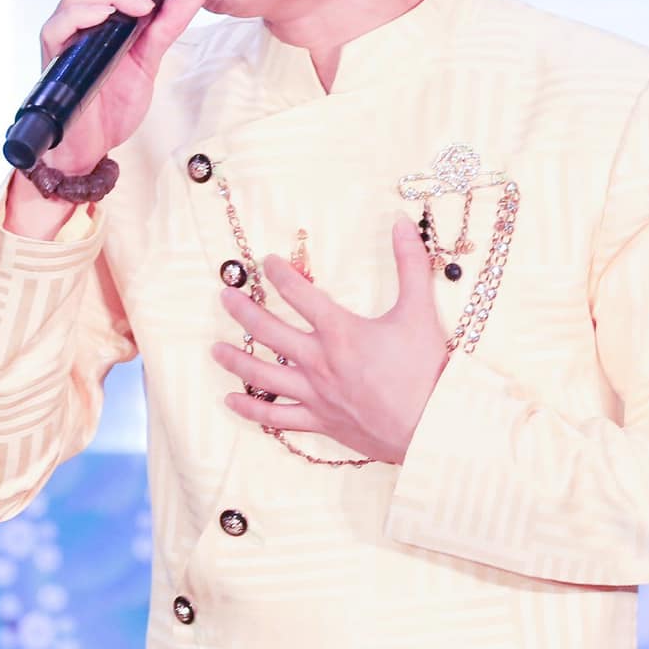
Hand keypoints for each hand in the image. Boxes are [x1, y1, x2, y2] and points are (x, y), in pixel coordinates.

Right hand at [33, 0, 206, 173]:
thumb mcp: (150, 59)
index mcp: (99, 11)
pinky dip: (85, 11)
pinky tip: (109, 14)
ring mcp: (64, 33)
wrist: (94, 144)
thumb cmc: (113, 102)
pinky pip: (60, 22)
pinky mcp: (54, 54)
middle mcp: (77, 16)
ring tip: (142, 4)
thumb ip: (167, 26)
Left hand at [212, 222, 450, 463]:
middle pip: (269, 331)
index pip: (300, 294)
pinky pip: (277, 417)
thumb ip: (410, 263)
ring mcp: (315, 394)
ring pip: (263, 375)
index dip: (280, 274)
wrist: (433, 427)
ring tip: (214, 350)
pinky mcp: (320, 421)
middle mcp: (319, 361)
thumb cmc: (428, 371)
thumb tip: (400, 221)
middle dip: (243, 311)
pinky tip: (232, 401)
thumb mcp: (419, 311)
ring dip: (236, 360)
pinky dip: (252, 409)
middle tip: (224, 297)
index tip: (265, 262)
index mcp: (340, 332)